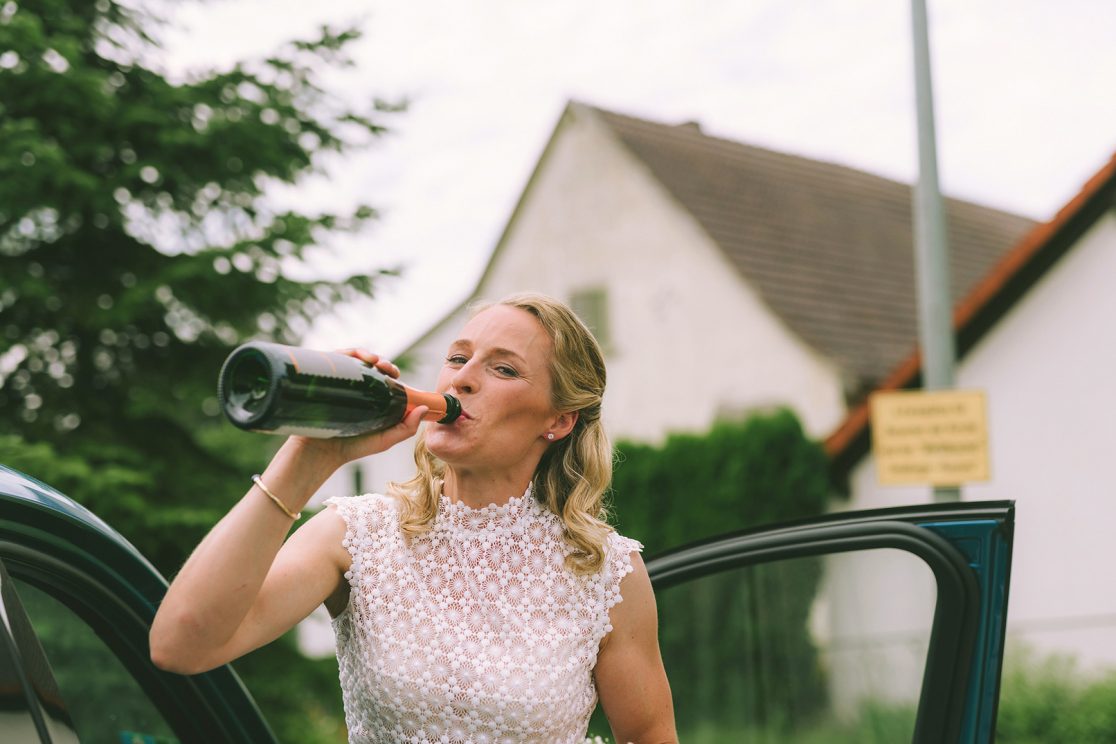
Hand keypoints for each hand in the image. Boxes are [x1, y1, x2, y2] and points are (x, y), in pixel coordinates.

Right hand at [285, 348, 428, 469]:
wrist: (320, 452)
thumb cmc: (353, 447)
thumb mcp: (385, 439)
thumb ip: (406, 428)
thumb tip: (423, 408)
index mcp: (369, 398)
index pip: (381, 376)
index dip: (390, 370)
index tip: (395, 373)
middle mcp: (354, 388)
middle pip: (368, 365)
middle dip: (381, 361)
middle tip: (385, 367)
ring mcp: (338, 383)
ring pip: (352, 358)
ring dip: (365, 353)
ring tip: (374, 360)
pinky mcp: (322, 379)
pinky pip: (333, 358)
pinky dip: (346, 353)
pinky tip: (355, 357)